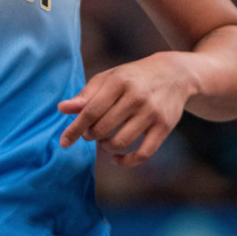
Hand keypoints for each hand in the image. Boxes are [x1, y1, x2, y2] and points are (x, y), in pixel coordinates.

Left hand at [57, 53, 195, 166]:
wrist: (174, 73)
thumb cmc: (133, 77)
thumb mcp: (109, 78)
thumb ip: (86, 95)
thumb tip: (62, 109)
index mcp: (119, 81)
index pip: (91, 111)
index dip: (75, 128)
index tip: (64, 141)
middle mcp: (136, 97)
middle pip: (103, 128)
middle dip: (90, 135)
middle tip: (90, 133)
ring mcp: (152, 113)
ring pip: (120, 142)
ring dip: (105, 147)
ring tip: (104, 141)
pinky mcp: (164, 127)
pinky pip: (143, 154)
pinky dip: (127, 161)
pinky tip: (117, 158)